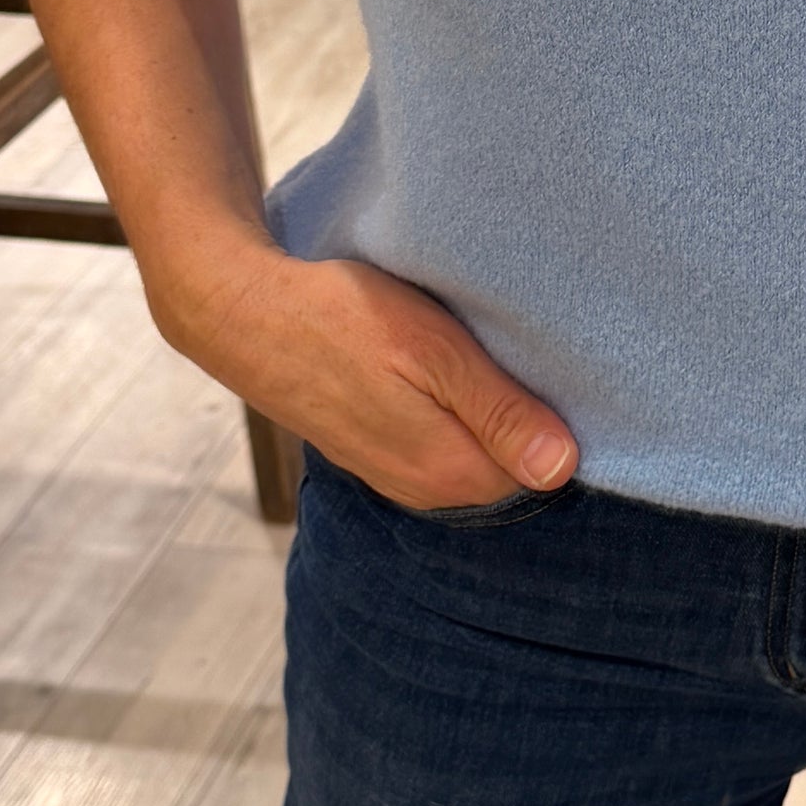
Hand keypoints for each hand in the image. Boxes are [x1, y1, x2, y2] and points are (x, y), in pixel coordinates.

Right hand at [157, 233, 578, 510]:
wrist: (244, 315)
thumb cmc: (343, 319)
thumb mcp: (435, 352)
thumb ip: (500, 412)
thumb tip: (562, 468)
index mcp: (450, 471)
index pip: (547, 467)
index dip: (557, 414)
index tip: (548, 364)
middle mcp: (425, 490)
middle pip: (511, 463)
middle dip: (523, 416)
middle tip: (512, 348)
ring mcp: (395, 476)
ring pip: (474, 452)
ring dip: (482, 412)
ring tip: (471, 354)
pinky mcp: (374, 454)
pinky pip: (438, 443)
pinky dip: (448, 412)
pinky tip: (435, 371)